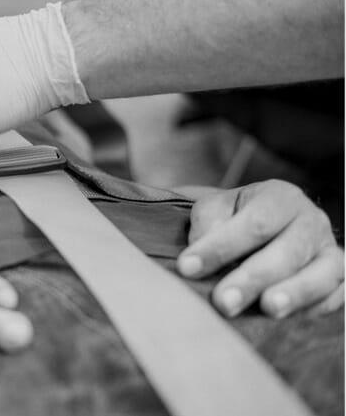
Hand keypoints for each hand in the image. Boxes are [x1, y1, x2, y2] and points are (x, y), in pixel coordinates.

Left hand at [177, 180, 343, 318]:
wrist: (261, 228)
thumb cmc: (233, 219)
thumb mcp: (215, 209)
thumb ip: (208, 223)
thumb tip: (203, 247)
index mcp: (280, 197)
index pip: (254, 223)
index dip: (220, 247)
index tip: (187, 268)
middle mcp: (311, 221)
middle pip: (286, 252)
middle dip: (252, 278)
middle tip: (223, 302)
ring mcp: (329, 251)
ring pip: (321, 275)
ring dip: (294, 294)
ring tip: (268, 309)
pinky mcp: (339, 279)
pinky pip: (336, 296)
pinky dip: (315, 308)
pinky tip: (286, 319)